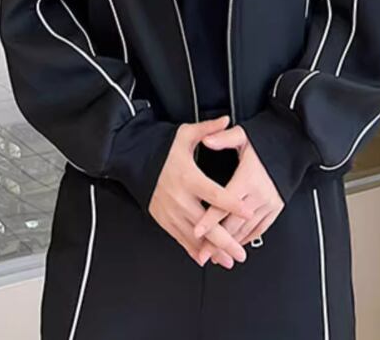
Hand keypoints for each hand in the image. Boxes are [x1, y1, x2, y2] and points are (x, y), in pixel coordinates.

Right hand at [148, 116, 253, 267]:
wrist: (131, 158)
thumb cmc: (159, 147)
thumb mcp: (183, 135)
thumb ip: (207, 129)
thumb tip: (226, 120)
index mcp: (188, 177)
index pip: (215, 194)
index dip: (232, 204)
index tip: (248, 212)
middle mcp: (179, 197)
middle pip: (205, 224)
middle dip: (224, 240)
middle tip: (240, 252)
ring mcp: (170, 211)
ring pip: (193, 236)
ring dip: (211, 250)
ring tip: (228, 260)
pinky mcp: (162, 218)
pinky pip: (179, 238)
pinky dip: (192, 249)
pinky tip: (204, 258)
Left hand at [193, 126, 284, 264]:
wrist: (292, 146)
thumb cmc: (266, 141)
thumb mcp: (243, 136)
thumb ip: (223, 138)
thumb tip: (207, 139)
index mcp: (248, 178)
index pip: (224, 203)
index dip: (210, 219)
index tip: (197, 231)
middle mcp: (259, 193)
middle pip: (234, 222)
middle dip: (217, 240)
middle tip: (202, 253)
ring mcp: (269, 203)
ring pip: (247, 229)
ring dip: (231, 243)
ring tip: (216, 255)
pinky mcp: (276, 208)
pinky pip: (260, 228)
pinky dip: (247, 238)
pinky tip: (237, 244)